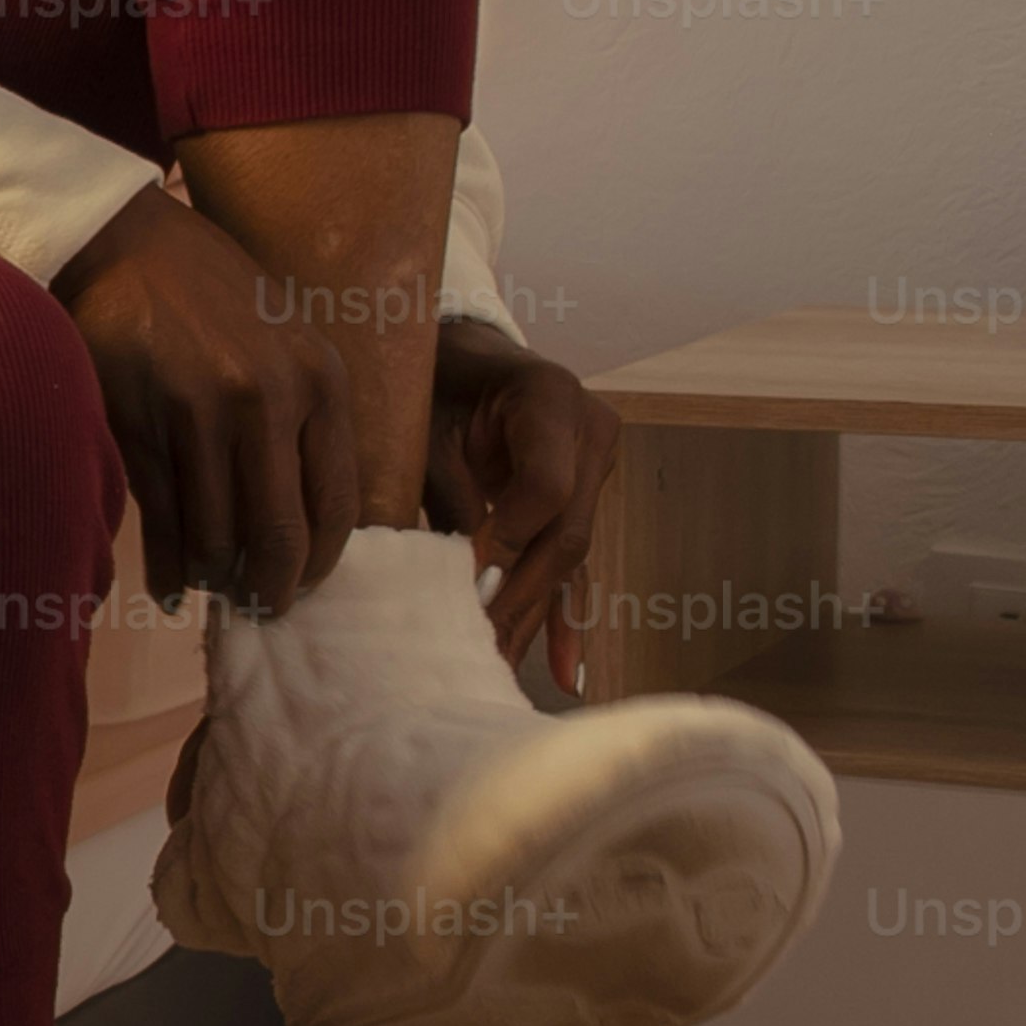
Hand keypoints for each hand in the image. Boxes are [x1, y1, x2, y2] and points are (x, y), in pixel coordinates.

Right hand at [47, 185, 359, 614]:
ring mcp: (203, 413)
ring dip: (215, 573)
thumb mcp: (285, 339)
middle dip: (272, 584)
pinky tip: (170, 587)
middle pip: (281, 530)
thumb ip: (305, 412)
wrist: (123, 243)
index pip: (338, 503)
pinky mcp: (143, 424)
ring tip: (211, 587)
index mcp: (319, 380)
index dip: (321, 560)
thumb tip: (308, 511)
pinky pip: (165, 517)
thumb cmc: (209, 293)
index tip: (305, 585)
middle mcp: (270, 398)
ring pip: (218, 532)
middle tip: (262, 609)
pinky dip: (169, 565)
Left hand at [424, 319, 621, 691]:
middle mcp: (591, 432)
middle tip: (476, 646)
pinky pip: (577, 565)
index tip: (464, 578)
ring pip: (568, 557)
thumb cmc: (433, 382)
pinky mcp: (586, 501)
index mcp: (551, 398)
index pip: (545, 488)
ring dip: (531, 617)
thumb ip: (447, 489)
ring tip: (501, 672)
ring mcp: (597, 469)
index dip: (506, 538)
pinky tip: (565, 670)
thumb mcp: (428, 424)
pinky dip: (563, 617)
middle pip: (564, 532)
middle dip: (517, 595)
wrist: (462, 354)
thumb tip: (447, 576)